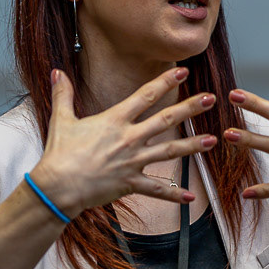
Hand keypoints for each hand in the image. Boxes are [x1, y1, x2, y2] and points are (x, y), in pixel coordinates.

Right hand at [29, 67, 216, 215]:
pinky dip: (174, 194)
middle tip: (211, 99)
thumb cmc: (59, 155)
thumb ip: (63, 94)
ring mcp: (132, 161)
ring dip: (192, 146)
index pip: (145, 96)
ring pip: (169, 151)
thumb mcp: (61, 120)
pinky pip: (157, 189)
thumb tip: (57, 72)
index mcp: (114, 121)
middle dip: (190, 108)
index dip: (165, 82)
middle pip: (166, 119)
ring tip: (212, 140)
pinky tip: (190, 197)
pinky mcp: (131, 183)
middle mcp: (128, 139)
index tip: (183, 72)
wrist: (57, 187)